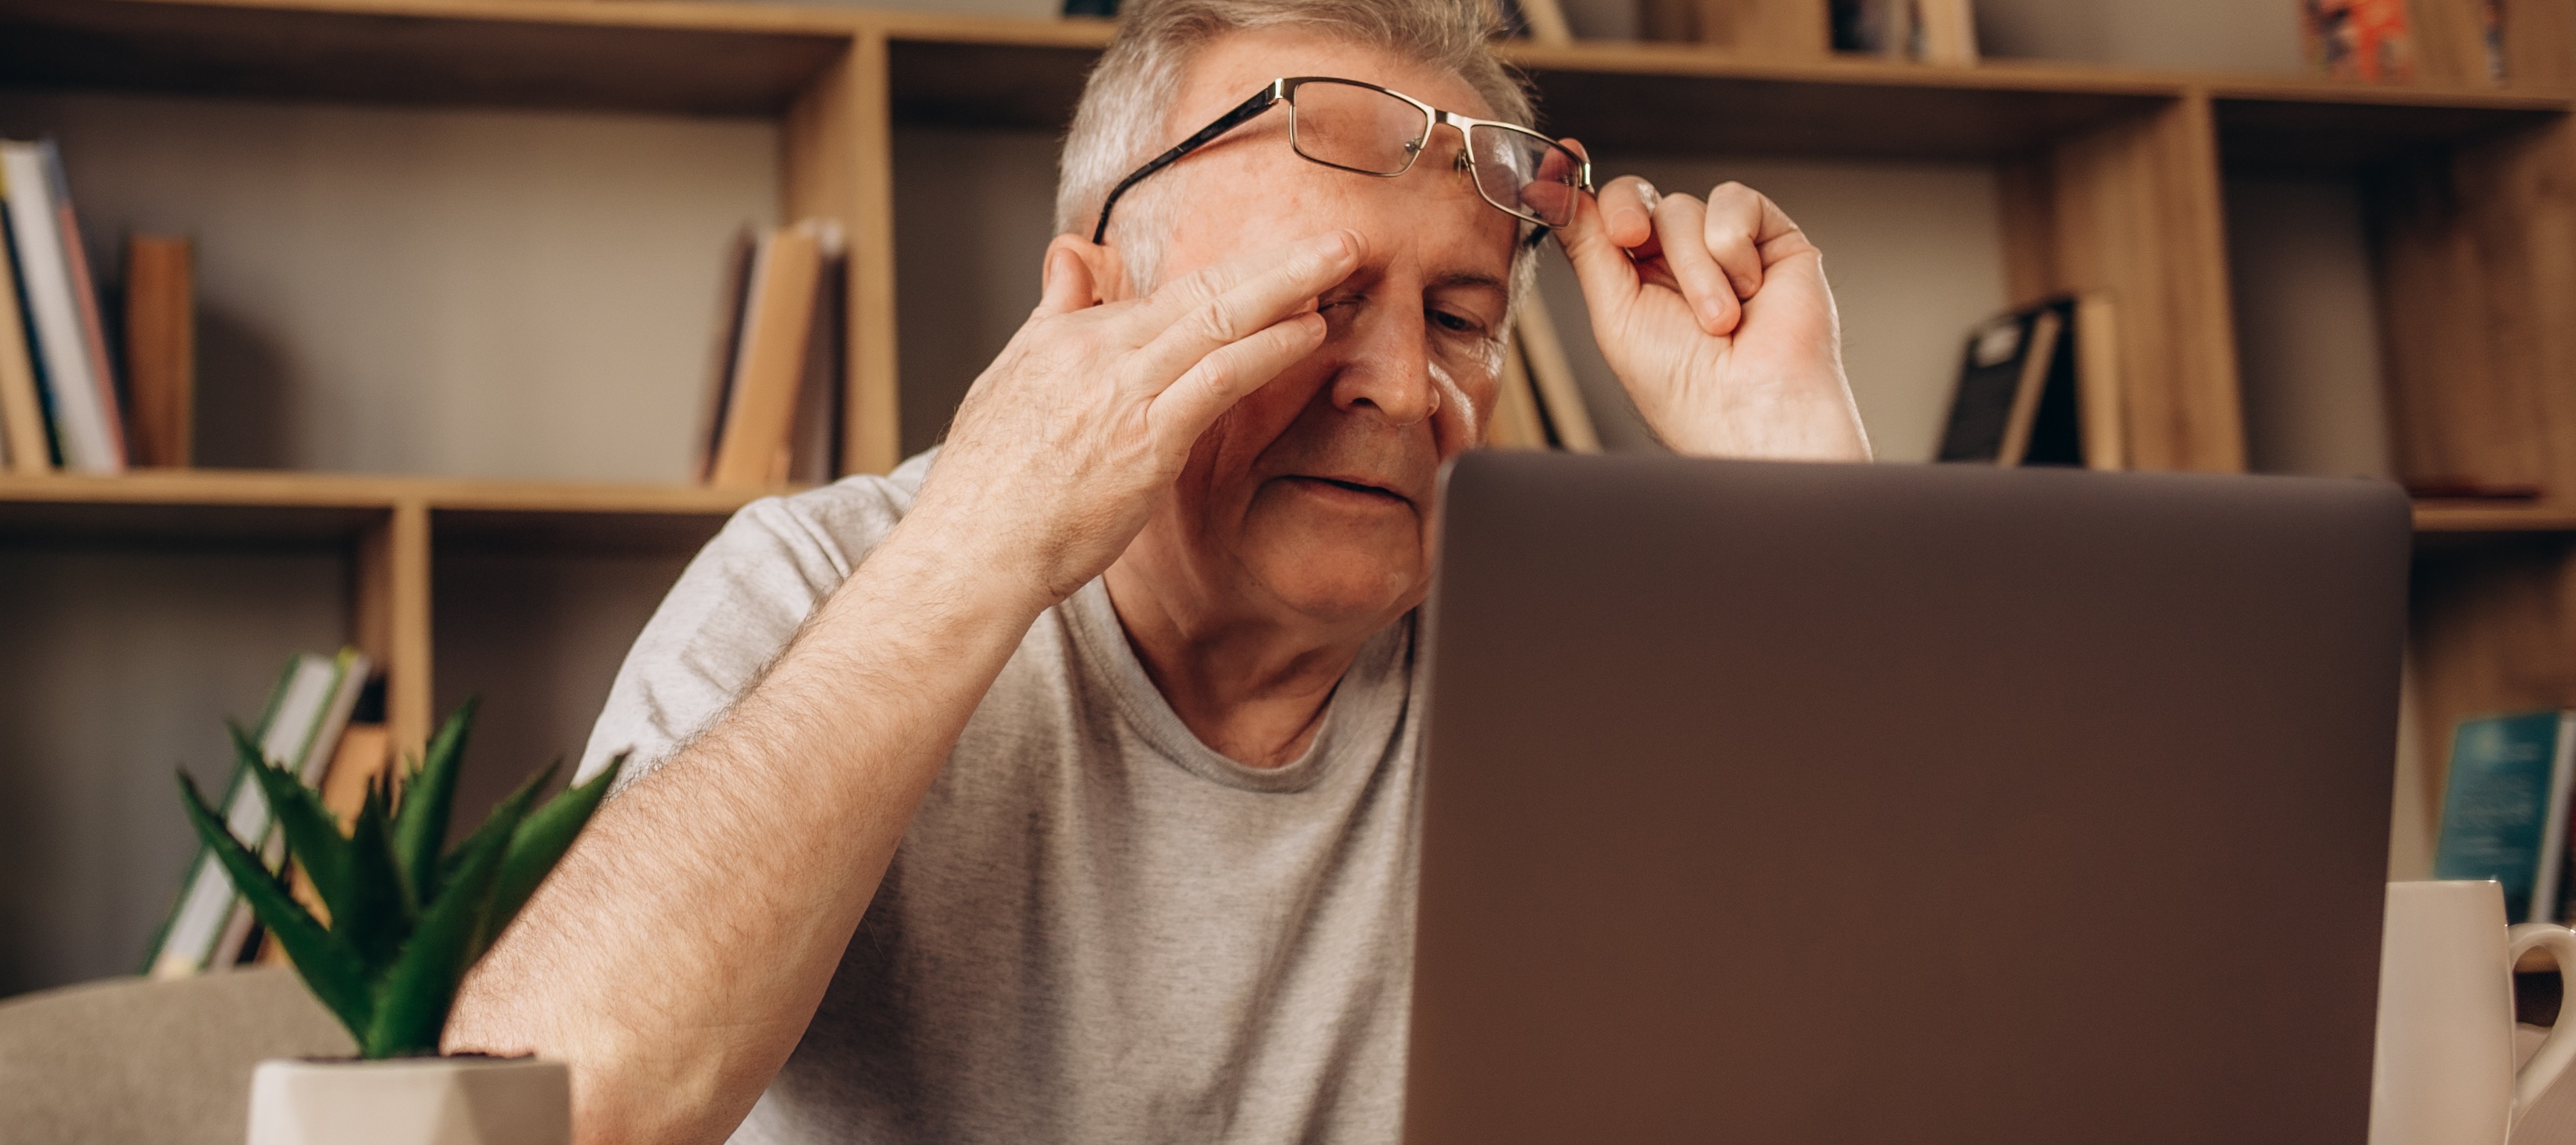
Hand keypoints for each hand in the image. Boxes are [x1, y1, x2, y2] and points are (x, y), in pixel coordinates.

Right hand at [900, 229, 1360, 613]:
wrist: (972, 549)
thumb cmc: (988, 485)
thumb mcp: (1010, 376)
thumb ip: (1054, 314)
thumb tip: (1069, 256)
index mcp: (1067, 336)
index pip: (1166, 292)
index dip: (1235, 276)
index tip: (1284, 267)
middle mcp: (1099, 351)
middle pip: (1202, 286)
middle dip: (1278, 258)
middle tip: (1338, 238)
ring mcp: (1124, 392)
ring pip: (1218, 316)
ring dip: (1288, 286)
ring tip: (1342, 263)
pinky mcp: (1147, 439)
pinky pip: (1219, 376)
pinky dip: (1267, 346)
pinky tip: (1308, 331)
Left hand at [1557, 171, 1869, 460]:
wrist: (1754, 407)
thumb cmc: (1682, 384)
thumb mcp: (1614, 312)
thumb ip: (1587, 248)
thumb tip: (1551, 189)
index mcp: (1636, 283)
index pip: (1604, 220)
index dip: (1582, 192)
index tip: (1562, 152)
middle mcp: (1680, 263)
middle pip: (1640, 199)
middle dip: (1629, 216)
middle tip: (1633, 241)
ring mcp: (1728, 249)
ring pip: (1683, 208)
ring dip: (1694, 267)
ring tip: (1718, 321)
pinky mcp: (1774, 239)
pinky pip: (1735, 201)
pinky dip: (1733, 244)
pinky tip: (1751, 290)